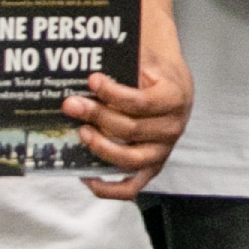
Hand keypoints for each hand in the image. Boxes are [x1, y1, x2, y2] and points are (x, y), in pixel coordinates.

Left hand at [67, 36, 191, 200]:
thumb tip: (92, 70)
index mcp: (174, 99)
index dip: (113, 93)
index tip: (92, 80)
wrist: (176, 90)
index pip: (140, 102)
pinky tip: (87, 177)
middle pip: (130, 129)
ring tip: (81, 132)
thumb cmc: (157, 74)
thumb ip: (128, 63)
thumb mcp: (149, 60)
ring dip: (101, 148)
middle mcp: (172, 129)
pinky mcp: (151, 168)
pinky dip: (109, 188)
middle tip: (71, 105)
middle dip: (97, 116)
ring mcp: (162, 152)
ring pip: (130, 160)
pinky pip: (131, 187)